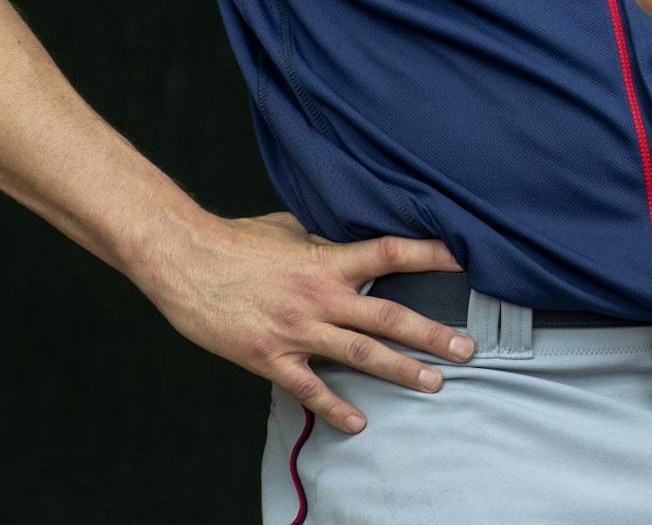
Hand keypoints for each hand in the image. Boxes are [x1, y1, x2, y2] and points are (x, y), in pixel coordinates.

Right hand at [137, 210, 471, 434]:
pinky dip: (336, 408)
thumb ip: (324, 240)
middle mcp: (321, 297)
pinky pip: (311, 389)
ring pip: (361, 355)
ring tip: (434, 383)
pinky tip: (360, 422)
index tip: (464, 259)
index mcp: (327, 260)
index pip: (390, 253)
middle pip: (388, 316)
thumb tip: (349, 239)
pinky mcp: (271, 358)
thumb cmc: (236, 240)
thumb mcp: (290, 229)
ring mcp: (298, 330)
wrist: (184, 261)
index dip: (430, 254)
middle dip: (431, 334)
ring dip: (401, 371)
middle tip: (466, 348)